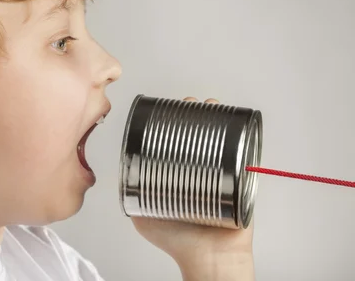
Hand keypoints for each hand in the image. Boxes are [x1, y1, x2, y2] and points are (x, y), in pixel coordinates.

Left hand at [131, 97, 254, 280]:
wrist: (208, 259)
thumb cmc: (179, 242)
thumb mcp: (145, 215)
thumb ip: (129, 196)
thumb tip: (118, 175)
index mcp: (182, 174)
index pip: (179, 141)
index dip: (176, 121)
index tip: (172, 108)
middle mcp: (203, 171)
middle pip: (202, 134)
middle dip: (197, 114)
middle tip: (190, 105)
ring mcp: (224, 174)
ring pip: (223, 138)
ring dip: (219, 118)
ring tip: (211, 107)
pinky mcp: (242, 181)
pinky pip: (246, 154)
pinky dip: (243, 135)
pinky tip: (236, 121)